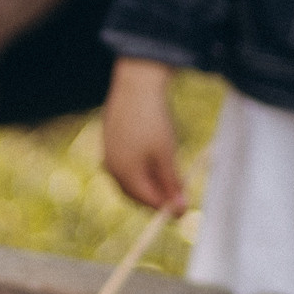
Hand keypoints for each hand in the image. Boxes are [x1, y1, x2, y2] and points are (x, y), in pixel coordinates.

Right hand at [101, 58, 185, 213]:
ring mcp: (108, 154)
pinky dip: (141, 168)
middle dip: (157, 196)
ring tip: (169, 174)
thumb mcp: (166, 154)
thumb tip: (179, 209)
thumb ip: (171, 183)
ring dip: (150, 182)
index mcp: (125, 173)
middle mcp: (111, 168)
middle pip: (136, 193)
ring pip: (131, 179)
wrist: (136, 85)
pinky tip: (155, 158)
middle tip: (179, 192)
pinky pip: (125, 165)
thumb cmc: (153, 120)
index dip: (167, 206)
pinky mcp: (109, 142)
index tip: (185, 207)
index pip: (147, 200)